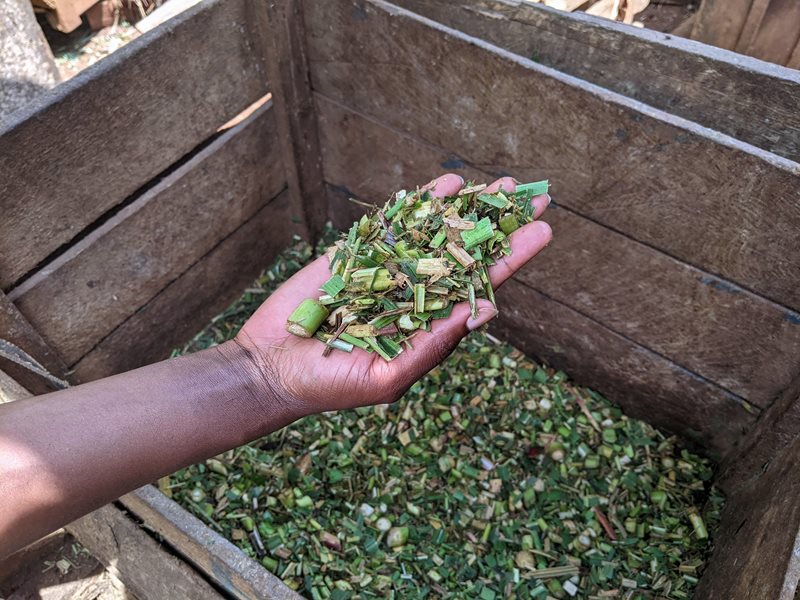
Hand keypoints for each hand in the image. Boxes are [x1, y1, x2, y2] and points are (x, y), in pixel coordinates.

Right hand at [235, 174, 551, 415]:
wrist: (270, 366)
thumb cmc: (329, 385)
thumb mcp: (385, 376)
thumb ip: (428, 346)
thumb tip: (480, 312)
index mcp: (430, 324)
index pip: (480, 286)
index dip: (511, 258)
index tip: (541, 232)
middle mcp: (415, 293)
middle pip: (467, 252)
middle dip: (500, 224)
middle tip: (536, 195)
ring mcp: (388, 270)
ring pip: (435, 232)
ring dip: (469, 207)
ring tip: (503, 182)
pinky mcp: (358, 254)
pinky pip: (394, 224)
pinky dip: (420, 203)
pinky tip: (447, 184)